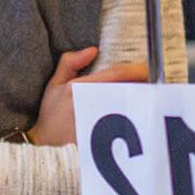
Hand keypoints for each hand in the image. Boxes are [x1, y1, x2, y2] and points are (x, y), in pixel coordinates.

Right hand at [27, 48, 147, 145]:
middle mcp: (89, 105)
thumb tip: (92, 50)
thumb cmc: (51, 114)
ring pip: (131, 107)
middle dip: (143, 85)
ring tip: (144, 97)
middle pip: (128, 91)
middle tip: (148, 82)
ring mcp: (98, 124)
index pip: (115, 74)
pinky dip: (134, 118)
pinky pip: (126, 126)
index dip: (134, 69)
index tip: (145, 67)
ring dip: (141, 100)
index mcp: (78, 89)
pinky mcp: (104, 139)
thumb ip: (70, 63)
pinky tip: (136, 116)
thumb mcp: (54, 84)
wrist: (45, 143)